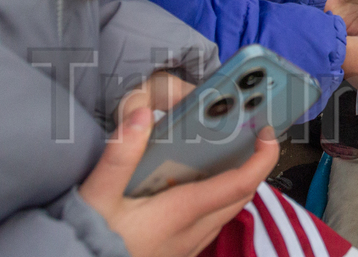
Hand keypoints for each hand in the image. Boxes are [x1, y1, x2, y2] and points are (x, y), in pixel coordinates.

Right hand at [80, 79, 279, 256]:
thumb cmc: (87, 240)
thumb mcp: (98, 194)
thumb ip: (119, 153)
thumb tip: (141, 114)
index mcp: (181, 212)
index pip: (239, 183)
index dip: (262, 158)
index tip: (270, 134)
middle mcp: (192, 232)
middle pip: (240, 196)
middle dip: (253, 166)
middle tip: (251, 137)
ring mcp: (186, 247)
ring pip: (227, 212)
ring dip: (234, 185)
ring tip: (226, 156)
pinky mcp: (176, 255)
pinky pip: (209, 226)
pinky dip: (215, 202)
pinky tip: (194, 189)